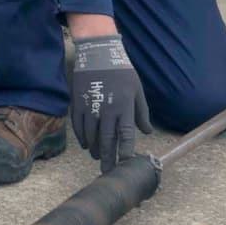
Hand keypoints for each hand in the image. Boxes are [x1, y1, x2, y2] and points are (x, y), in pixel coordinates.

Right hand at [68, 34, 153, 173]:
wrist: (98, 53)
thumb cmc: (122, 71)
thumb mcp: (137, 90)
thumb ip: (141, 112)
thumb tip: (147, 132)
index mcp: (124, 106)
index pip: (126, 134)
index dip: (126, 151)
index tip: (126, 163)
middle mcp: (107, 109)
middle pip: (107, 140)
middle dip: (108, 158)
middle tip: (108, 171)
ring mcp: (90, 107)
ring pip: (91, 135)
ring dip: (94, 149)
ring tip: (98, 158)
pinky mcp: (78, 103)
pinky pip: (78, 126)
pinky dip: (82, 138)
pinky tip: (86, 144)